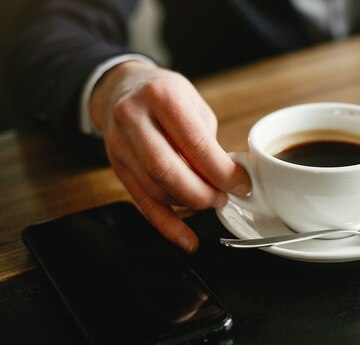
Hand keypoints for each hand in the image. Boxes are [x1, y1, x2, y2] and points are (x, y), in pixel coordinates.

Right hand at [90, 60, 250, 252]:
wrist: (120, 88)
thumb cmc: (164, 95)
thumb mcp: (193, 104)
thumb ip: (208, 141)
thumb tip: (230, 178)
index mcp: (161, 96)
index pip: (195, 143)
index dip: (222, 171)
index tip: (241, 184)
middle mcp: (134, 118)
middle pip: (168, 171)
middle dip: (203, 193)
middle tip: (223, 198)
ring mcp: (119, 144)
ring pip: (155, 189)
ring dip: (188, 205)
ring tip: (209, 202)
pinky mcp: (116, 166)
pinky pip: (142, 203)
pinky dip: (167, 225)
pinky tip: (186, 239)